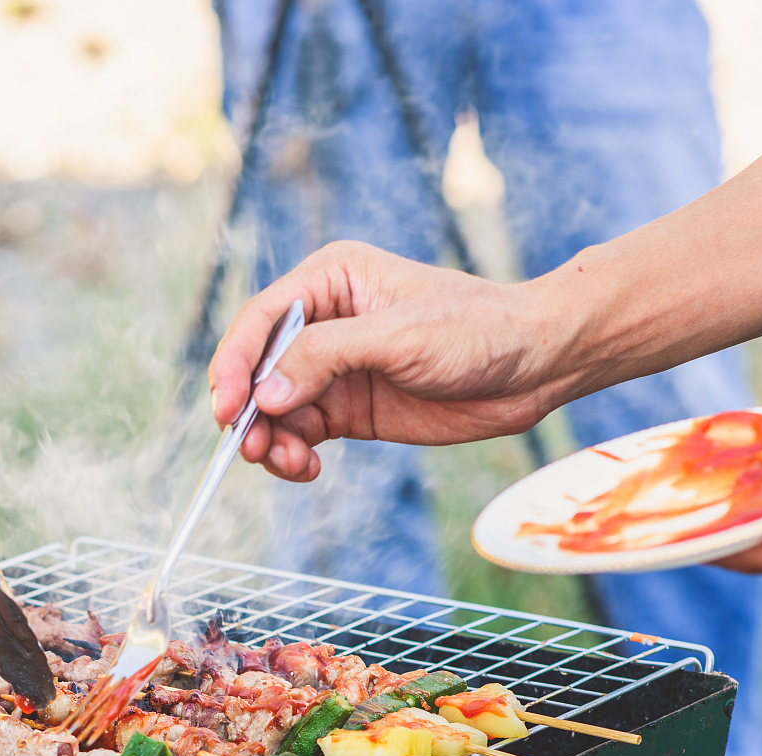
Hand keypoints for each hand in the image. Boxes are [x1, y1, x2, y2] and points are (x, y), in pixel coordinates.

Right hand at [208, 243, 561, 480]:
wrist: (533, 367)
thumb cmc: (477, 330)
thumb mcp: (399, 336)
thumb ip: (326, 357)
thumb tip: (265, 392)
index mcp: (330, 281)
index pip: (260, 321)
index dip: (235, 364)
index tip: (228, 408)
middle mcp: (323, 322)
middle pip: (257, 368)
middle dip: (249, 410)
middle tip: (255, 448)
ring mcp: (334, 368)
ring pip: (274, 408)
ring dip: (270, 439)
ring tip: (290, 462)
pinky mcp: (348, 408)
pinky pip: (300, 432)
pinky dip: (293, 454)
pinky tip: (308, 467)